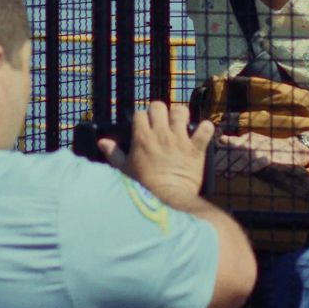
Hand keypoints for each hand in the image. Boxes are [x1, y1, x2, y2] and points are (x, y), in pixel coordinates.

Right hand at [101, 101, 215, 200]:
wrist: (168, 201)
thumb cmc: (144, 188)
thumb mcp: (125, 171)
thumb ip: (114, 154)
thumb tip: (102, 142)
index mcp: (142, 138)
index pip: (141, 113)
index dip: (142, 117)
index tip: (144, 125)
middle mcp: (161, 135)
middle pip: (159, 106)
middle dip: (160, 111)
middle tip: (161, 121)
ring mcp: (180, 140)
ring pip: (181, 112)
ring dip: (181, 115)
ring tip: (180, 123)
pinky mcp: (196, 149)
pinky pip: (205, 129)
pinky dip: (206, 129)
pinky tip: (202, 132)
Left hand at [214, 132, 308, 176]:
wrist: (292, 150)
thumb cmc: (268, 147)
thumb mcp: (251, 140)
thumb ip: (235, 142)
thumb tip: (220, 141)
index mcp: (246, 138)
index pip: (229, 145)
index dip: (220, 154)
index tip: (211, 163)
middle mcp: (252, 142)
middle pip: (234, 152)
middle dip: (224, 161)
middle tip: (215, 170)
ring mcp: (260, 149)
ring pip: (244, 159)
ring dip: (234, 167)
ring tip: (226, 173)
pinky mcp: (269, 157)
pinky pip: (257, 164)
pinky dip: (250, 168)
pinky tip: (243, 173)